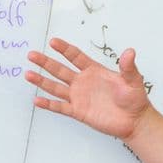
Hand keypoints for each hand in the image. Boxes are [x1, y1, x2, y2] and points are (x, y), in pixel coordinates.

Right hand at [25, 37, 150, 141]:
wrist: (134, 120)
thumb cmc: (134, 98)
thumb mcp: (133, 80)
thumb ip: (128, 67)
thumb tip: (130, 51)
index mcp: (94, 71)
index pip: (76, 57)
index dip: (64, 49)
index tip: (53, 41)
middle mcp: (83, 82)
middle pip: (60, 70)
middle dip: (46, 62)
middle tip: (32, 54)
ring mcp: (79, 97)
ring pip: (56, 87)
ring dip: (42, 81)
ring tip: (28, 74)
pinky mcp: (78, 111)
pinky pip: (60, 107)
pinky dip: (48, 104)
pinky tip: (37, 100)